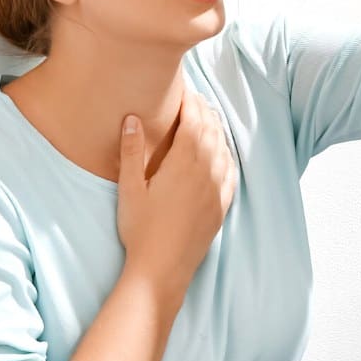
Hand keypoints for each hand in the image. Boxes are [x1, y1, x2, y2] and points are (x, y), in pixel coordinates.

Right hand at [116, 90, 237, 296]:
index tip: (183, 90)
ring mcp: (217, 190)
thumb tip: (134, 118)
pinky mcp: (221, 207)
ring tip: (208, 119)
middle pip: (211, 131)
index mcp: (184, 163)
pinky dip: (227, 155)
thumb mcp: (130, 188)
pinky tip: (223, 153)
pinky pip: (231, 172)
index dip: (190, 102)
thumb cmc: (141, 230)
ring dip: (217, 130)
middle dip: (204, 111)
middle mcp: (207, 172)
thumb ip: (132, 151)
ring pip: (224, 150)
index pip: (194, 121)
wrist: (163, 270)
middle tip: (195, 99)